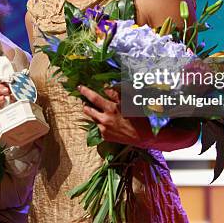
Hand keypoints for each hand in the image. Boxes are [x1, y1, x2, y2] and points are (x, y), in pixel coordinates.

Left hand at [79, 85, 199, 150]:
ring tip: (86, 105)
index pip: (97, 95)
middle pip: (89, 105)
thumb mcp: (131, 101)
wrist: (144, 136)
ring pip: (91, 115)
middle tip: (80, 89)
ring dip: (88, 109)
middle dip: (84, 95)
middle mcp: (106, 117)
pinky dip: (99, 121)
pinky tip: (104, 120)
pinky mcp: (105, 135)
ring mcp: (104, 127)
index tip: (84, 86)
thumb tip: (107, 87)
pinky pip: (98, 126)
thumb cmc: (139, 116)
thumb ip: (118, 93)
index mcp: (112, 107)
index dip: (91, 89)